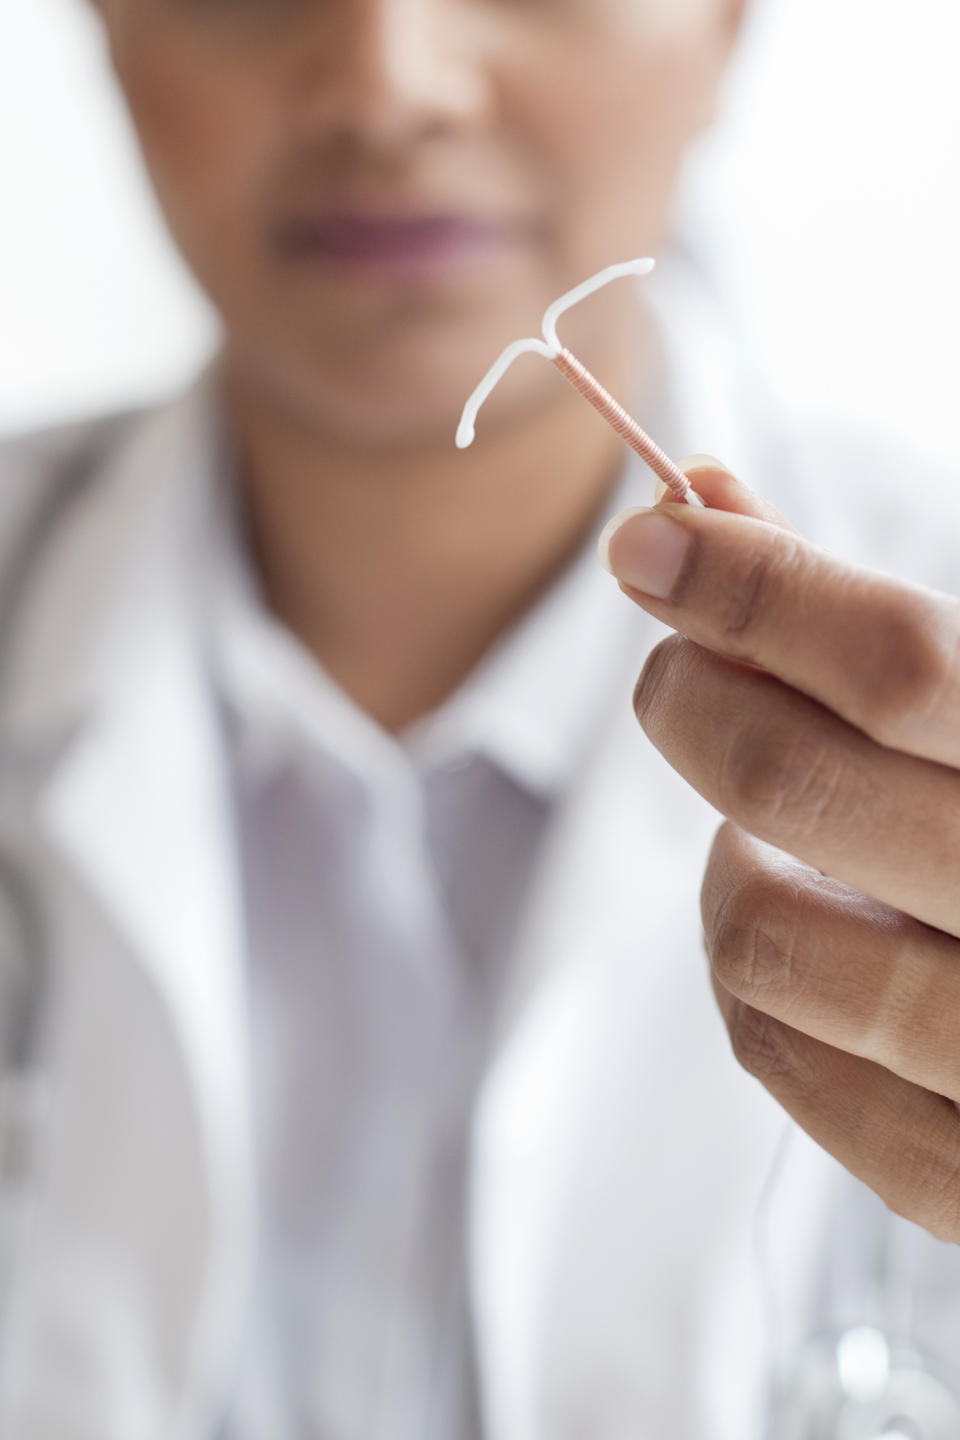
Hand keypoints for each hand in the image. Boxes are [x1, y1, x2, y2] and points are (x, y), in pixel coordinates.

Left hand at [599, 458, 959, 1241]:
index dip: (750, 585)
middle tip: (675, 675)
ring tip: (767, 834)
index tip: (649, 541)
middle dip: (690, 699)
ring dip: (729, 857)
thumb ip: (857, 620)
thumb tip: (697, 500)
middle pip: (794, 781)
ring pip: (759, 931)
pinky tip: (798, 932)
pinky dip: (747, 977)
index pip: (901, 662)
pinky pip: (770, 1052)